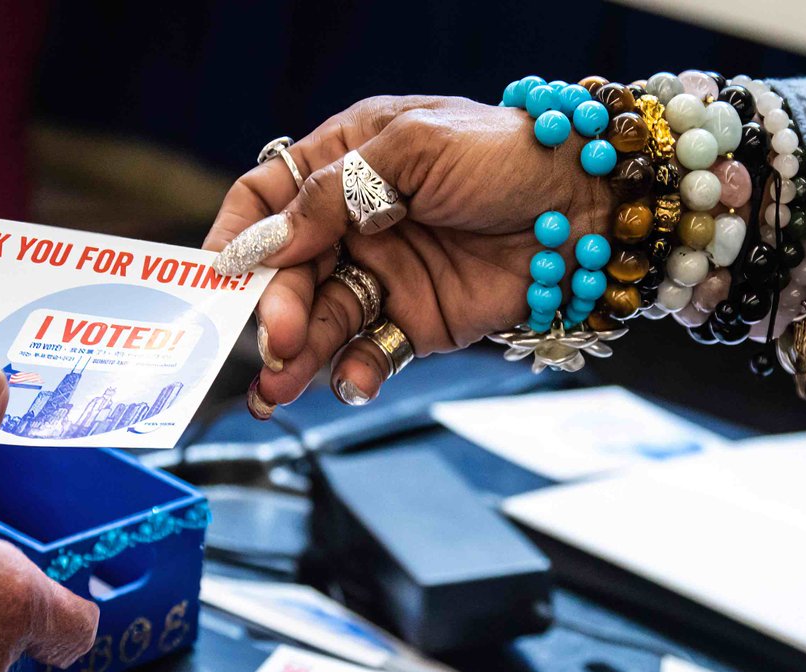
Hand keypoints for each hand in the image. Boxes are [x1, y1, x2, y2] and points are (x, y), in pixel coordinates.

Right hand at [205, 95, 610, 413]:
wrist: (590, 211)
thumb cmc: (505, 155)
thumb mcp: (414, 148)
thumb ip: (334, 194)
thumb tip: (266, 244)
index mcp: (343, 165)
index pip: (265, 199)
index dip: (235, 236)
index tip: (216, 277)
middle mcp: (351, 225)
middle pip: (284, 273)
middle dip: (270, 310)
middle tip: (271, 341)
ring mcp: (380, 277)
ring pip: (316, 322)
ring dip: (294, 356)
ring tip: (278, 388)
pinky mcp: (411, 324)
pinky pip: (366, 354)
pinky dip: (352, 373)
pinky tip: (350, 382)